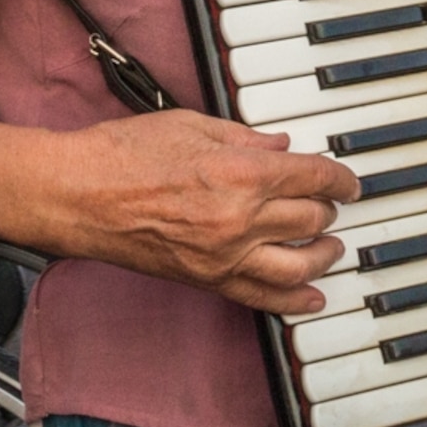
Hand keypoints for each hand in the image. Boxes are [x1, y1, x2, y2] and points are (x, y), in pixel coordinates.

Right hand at [49, 112, 358, 314]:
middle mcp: (241, 218)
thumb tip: (282, 146)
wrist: (76, 195)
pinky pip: (263, 298)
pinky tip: (313, 297)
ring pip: (300, 264)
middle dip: (328, 209)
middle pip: (312, 218)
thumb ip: (244, 138)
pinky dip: (295, 301)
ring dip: (324, 254)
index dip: (342, 179)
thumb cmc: (122, 154)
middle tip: (329, 203)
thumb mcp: (191, 125)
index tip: (349, 182)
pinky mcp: (206, 280)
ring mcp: (224, 255)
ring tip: (330, 246)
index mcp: (242, 171)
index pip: (316, 177)